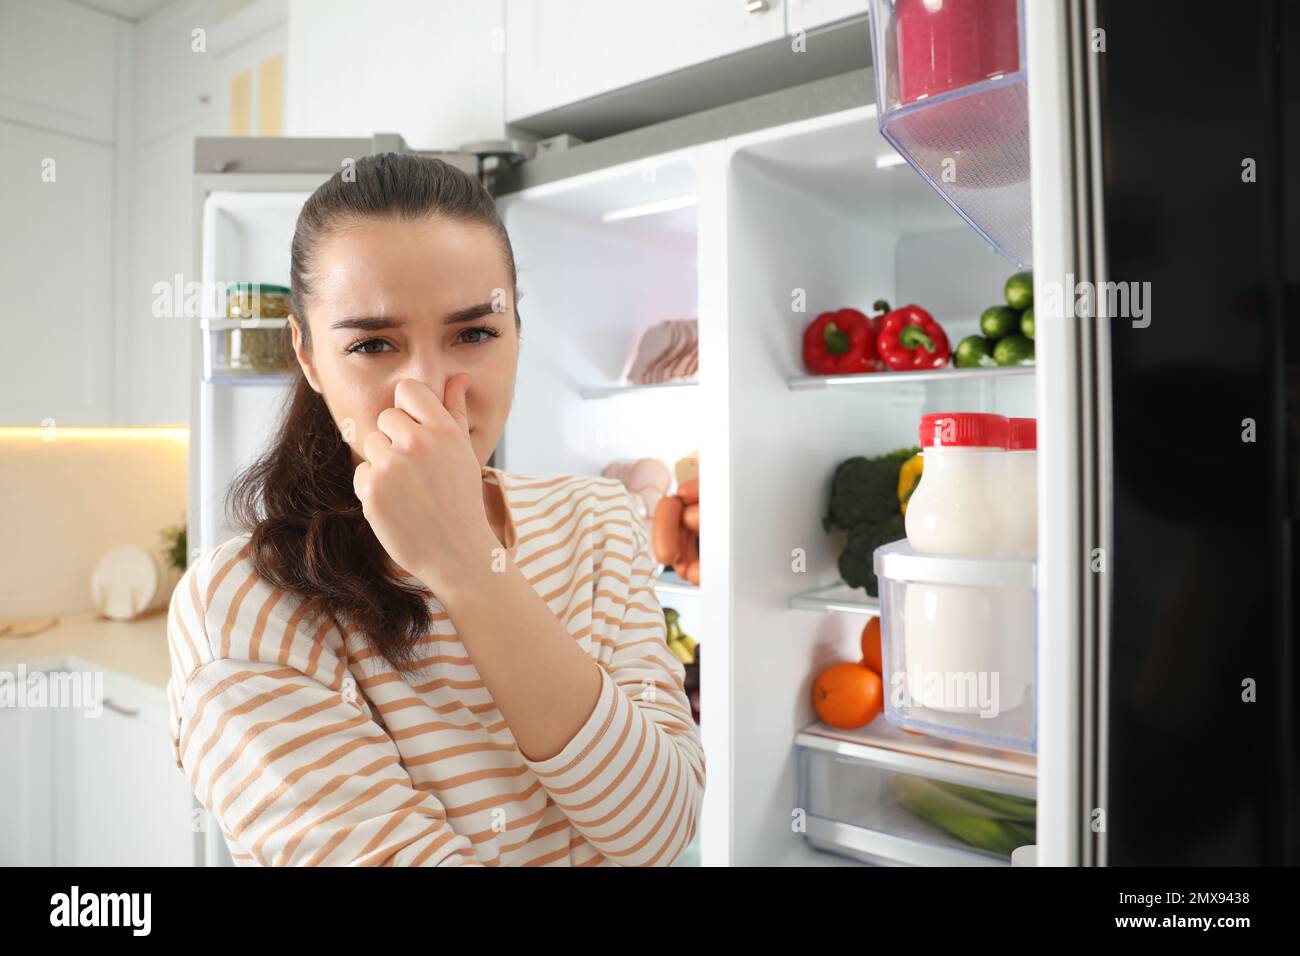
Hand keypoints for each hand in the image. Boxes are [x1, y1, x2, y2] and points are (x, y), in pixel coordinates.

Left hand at [353, 375, 499, 593]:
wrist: (456, 553)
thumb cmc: (461, 499)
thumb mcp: (464, 451)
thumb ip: (456, 410)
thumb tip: (459, 375)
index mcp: (444, 429)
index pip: (408, 391)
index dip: (410, 410)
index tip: (419, 432)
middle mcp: (417, 443)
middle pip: (386, 417)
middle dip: (396, 439)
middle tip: (417, 471)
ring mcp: (391, 466)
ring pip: (372, 444)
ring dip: (384, 464)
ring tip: (409, 490)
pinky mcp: (371, 490)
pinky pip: (362, 472)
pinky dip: (374, 488)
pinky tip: (397, 505)